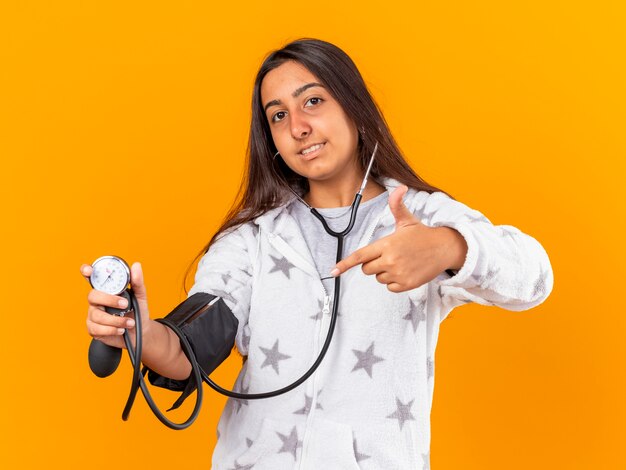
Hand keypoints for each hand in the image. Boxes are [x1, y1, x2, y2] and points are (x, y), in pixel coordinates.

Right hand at [82, 262, 151, 348]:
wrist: (140, 332)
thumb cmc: (138, 311)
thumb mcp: (140, 296)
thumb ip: (137, 281)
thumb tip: (136, 266)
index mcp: (106, 290)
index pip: (93, 278)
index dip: (87, 272)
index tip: (88, 270)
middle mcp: (97, 301)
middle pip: (92, 295)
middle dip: (109, 300)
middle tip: (125, 304)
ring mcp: (93, 314)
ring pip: (97, 315)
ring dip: (116, 320)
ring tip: (129, 322)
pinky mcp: (93, 329)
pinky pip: (97, 328)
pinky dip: (112, 330)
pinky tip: (120, 330)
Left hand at [331, 185, 466, 292]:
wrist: (445, 248)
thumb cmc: (422, 234)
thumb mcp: (407, 219)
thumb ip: (397, 205)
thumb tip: (399, 187)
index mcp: (387, 244)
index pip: (360, 256)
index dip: (345, 264)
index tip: (334, 271)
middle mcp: (391, 260)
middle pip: (367, 269)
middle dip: (373, 263)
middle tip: (389, 254)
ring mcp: (398, 274)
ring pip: (378, 278)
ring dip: (385, 272)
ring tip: (401, 261)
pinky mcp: (406, 284)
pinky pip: (389, 287)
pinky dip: (394, 282)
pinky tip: (405, 271)